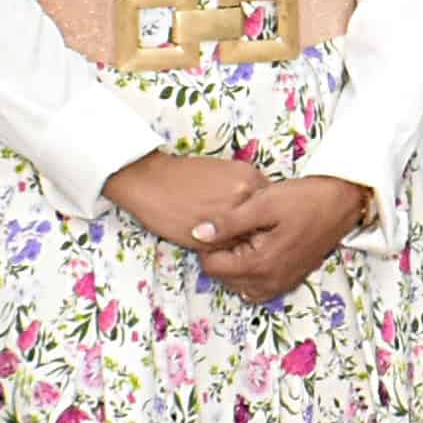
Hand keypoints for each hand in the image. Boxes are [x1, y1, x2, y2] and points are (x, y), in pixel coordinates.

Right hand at [105, 147, 277, 256]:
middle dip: (259, 230)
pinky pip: (228, 250)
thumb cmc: (182, 175)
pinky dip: (226, 250)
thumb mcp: (222, 171)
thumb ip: (243, 188)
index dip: (266, 215)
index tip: (261, 222)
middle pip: (265, 223)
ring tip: (235, 243)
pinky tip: (217, 244)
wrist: (151, 182)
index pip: (271, 204)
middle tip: (252, 237)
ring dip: (244, 243)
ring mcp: (231, 219)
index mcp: (249, 178)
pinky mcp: (213, 238)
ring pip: (249, 240)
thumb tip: (258, 206)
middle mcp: (245, 197)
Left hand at [192, 174, 373, 305]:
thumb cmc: (304, 199)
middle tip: (228, 230)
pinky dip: (250, 274)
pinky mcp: (291, 280)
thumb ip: (228, 222)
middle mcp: (270, 282)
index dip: (207, 245)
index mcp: (260, 264)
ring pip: (241, 285)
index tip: (215, 225)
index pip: (213, 266)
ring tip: (240, 239)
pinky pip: (259, 287)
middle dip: (220, 256)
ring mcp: (282, 284)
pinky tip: (255, 250)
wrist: (342, 203)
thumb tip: (197, 233)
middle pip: (224, 278)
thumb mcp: (263, 204)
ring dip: (234, 267)